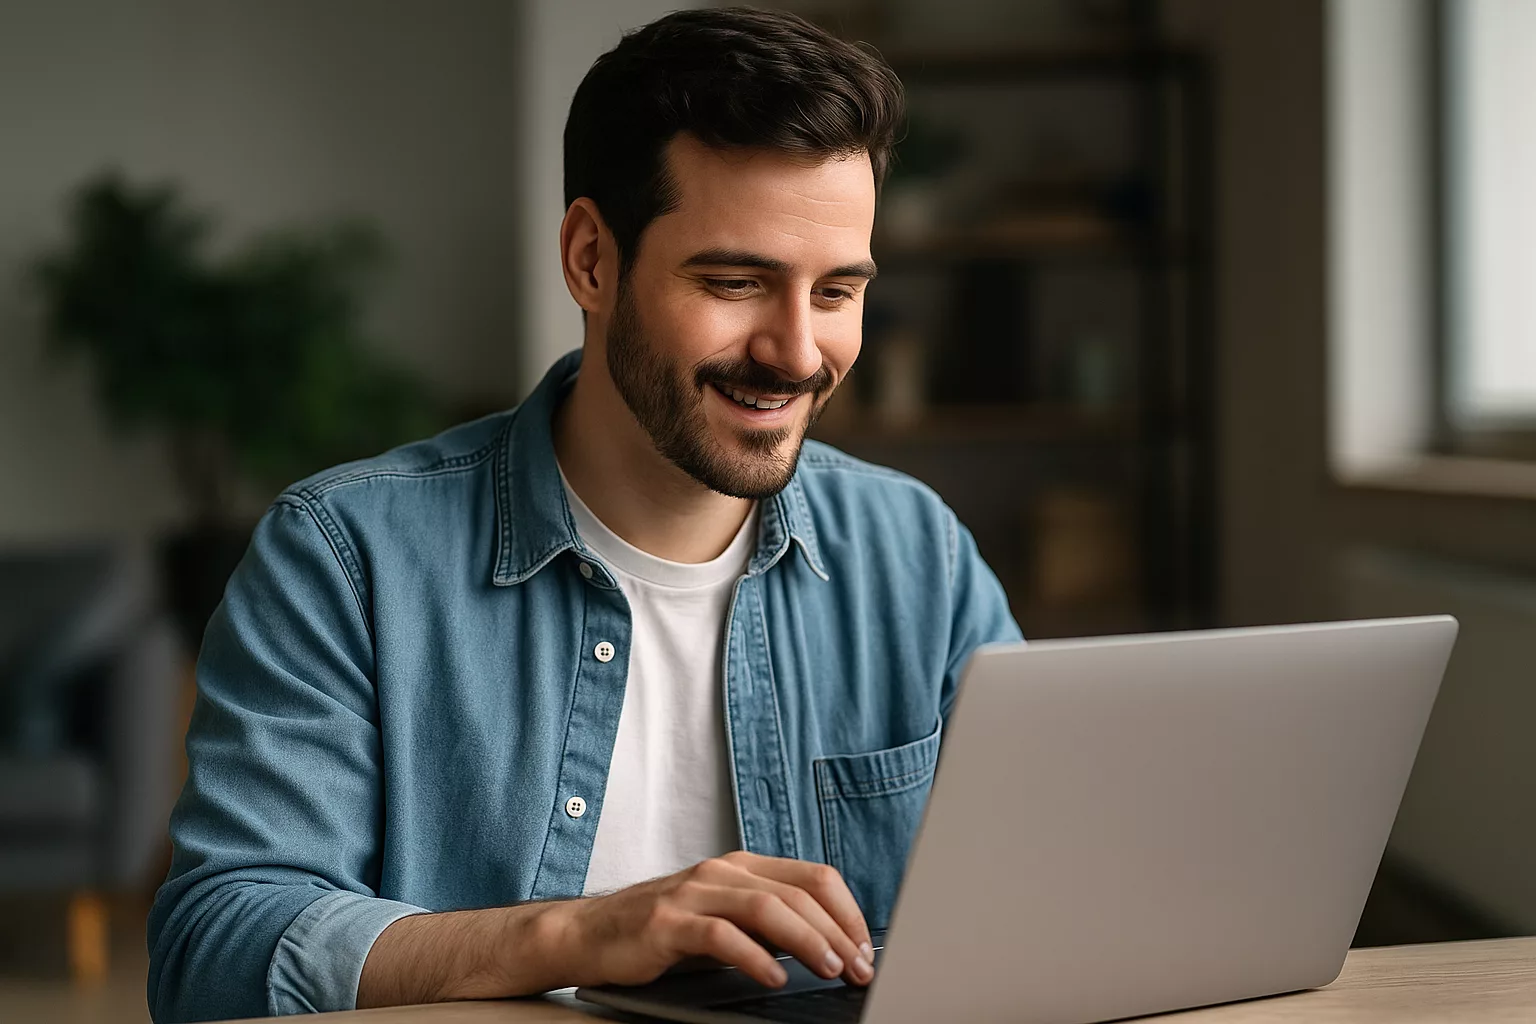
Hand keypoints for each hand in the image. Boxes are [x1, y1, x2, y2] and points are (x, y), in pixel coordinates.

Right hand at [555, 851, 875, 989]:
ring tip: (829, 967)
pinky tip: (773, 977)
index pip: (813, 877)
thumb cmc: (663, 931)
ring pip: (766, 908)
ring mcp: (694, 893)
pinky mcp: (669, 921)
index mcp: (743, 866)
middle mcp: (722, 871)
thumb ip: (768, 922)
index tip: (865, 949)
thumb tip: (828, 944)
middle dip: (837, 931)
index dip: (847, 912)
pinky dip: (754, 956)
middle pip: (798, 892)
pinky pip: (721, 935)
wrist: (590, 933)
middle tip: (857, 967)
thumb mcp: (724, 916)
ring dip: (807, 940)